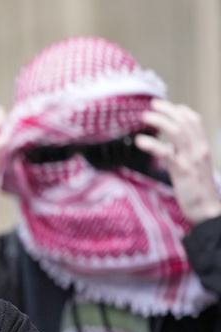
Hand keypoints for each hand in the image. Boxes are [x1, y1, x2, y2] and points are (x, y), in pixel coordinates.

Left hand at [138, 99, 220, 224]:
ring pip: (177, 132)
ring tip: (145, 116)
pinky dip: (153, 144)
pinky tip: (140, 141)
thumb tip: (170, 145)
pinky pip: (167, 153)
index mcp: (203, 147)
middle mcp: (199, 150)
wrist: (208, 210)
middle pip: (184, 122)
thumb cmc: (198, 190)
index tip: (166, 106)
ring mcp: (191, 159)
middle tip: (151, 105)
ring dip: (160, 121)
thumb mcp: (194, 167)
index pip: (195, 121)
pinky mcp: (182, 171)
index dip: (180, 110)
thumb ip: (184, 154)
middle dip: (167, 110)